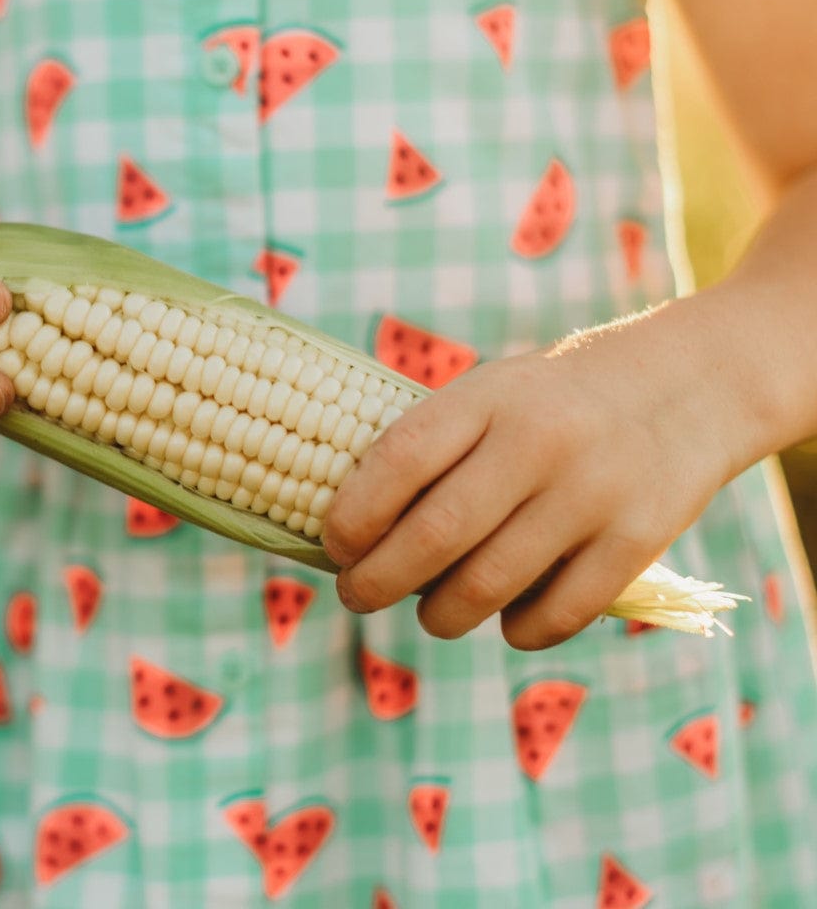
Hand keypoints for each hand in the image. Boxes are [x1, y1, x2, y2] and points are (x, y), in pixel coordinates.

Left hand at [324, 299, 755, 648]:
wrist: (684, 387)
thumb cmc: (555, 402)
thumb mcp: (493, 393)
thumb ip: (434, 448)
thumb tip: (358, 534)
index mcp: (490, 397)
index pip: (401, 460)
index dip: (354, 515)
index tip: (335, 546)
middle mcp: (538, 441)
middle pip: (435, 535)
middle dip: (376, 582)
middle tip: (357, 596)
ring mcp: (591, 493)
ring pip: (487, 587)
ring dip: (440, 615)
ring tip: (432, 612)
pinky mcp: (637, 541)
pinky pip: (554, 616)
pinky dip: (516, 632)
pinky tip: (504, 619)